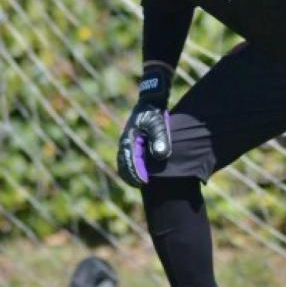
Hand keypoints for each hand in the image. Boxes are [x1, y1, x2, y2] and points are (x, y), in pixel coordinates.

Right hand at [116, 68, 171, 186]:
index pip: (130, 162)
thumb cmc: (154, 112)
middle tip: (141, 185)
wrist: (150, 101)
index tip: (144, 183)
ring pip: (125, 161)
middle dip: (131, 176)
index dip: (136, 173)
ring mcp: (127, 142)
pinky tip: (140, 171)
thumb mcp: (158, 123)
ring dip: (130, 172)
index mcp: (129, 140)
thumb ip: (160, 139)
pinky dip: (131, 165)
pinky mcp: (131, 141)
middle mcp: (125, 142)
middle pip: (124, 164)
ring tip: (140, 182)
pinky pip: (128, 157)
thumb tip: (160, 155)